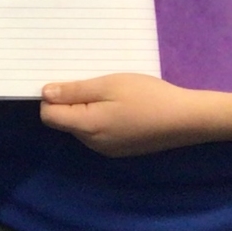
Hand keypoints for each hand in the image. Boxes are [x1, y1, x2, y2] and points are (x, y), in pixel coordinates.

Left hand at [39, 73, 231, 155]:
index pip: (49, 116)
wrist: (187, 118)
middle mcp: (92, 143)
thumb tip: (44, 94)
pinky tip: (120, 106)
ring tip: (110, 93)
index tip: (67, 81)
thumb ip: (74, 91)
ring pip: (81, 126)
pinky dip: (101, 118)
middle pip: (65, 121)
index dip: (52, 97)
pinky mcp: (120, 149)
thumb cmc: (148, 96)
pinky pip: (97, 132)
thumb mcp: (108, 85)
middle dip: (71, 102)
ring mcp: (107, 149)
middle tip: (93, 83)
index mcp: (87, 127)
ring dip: (87, 109)